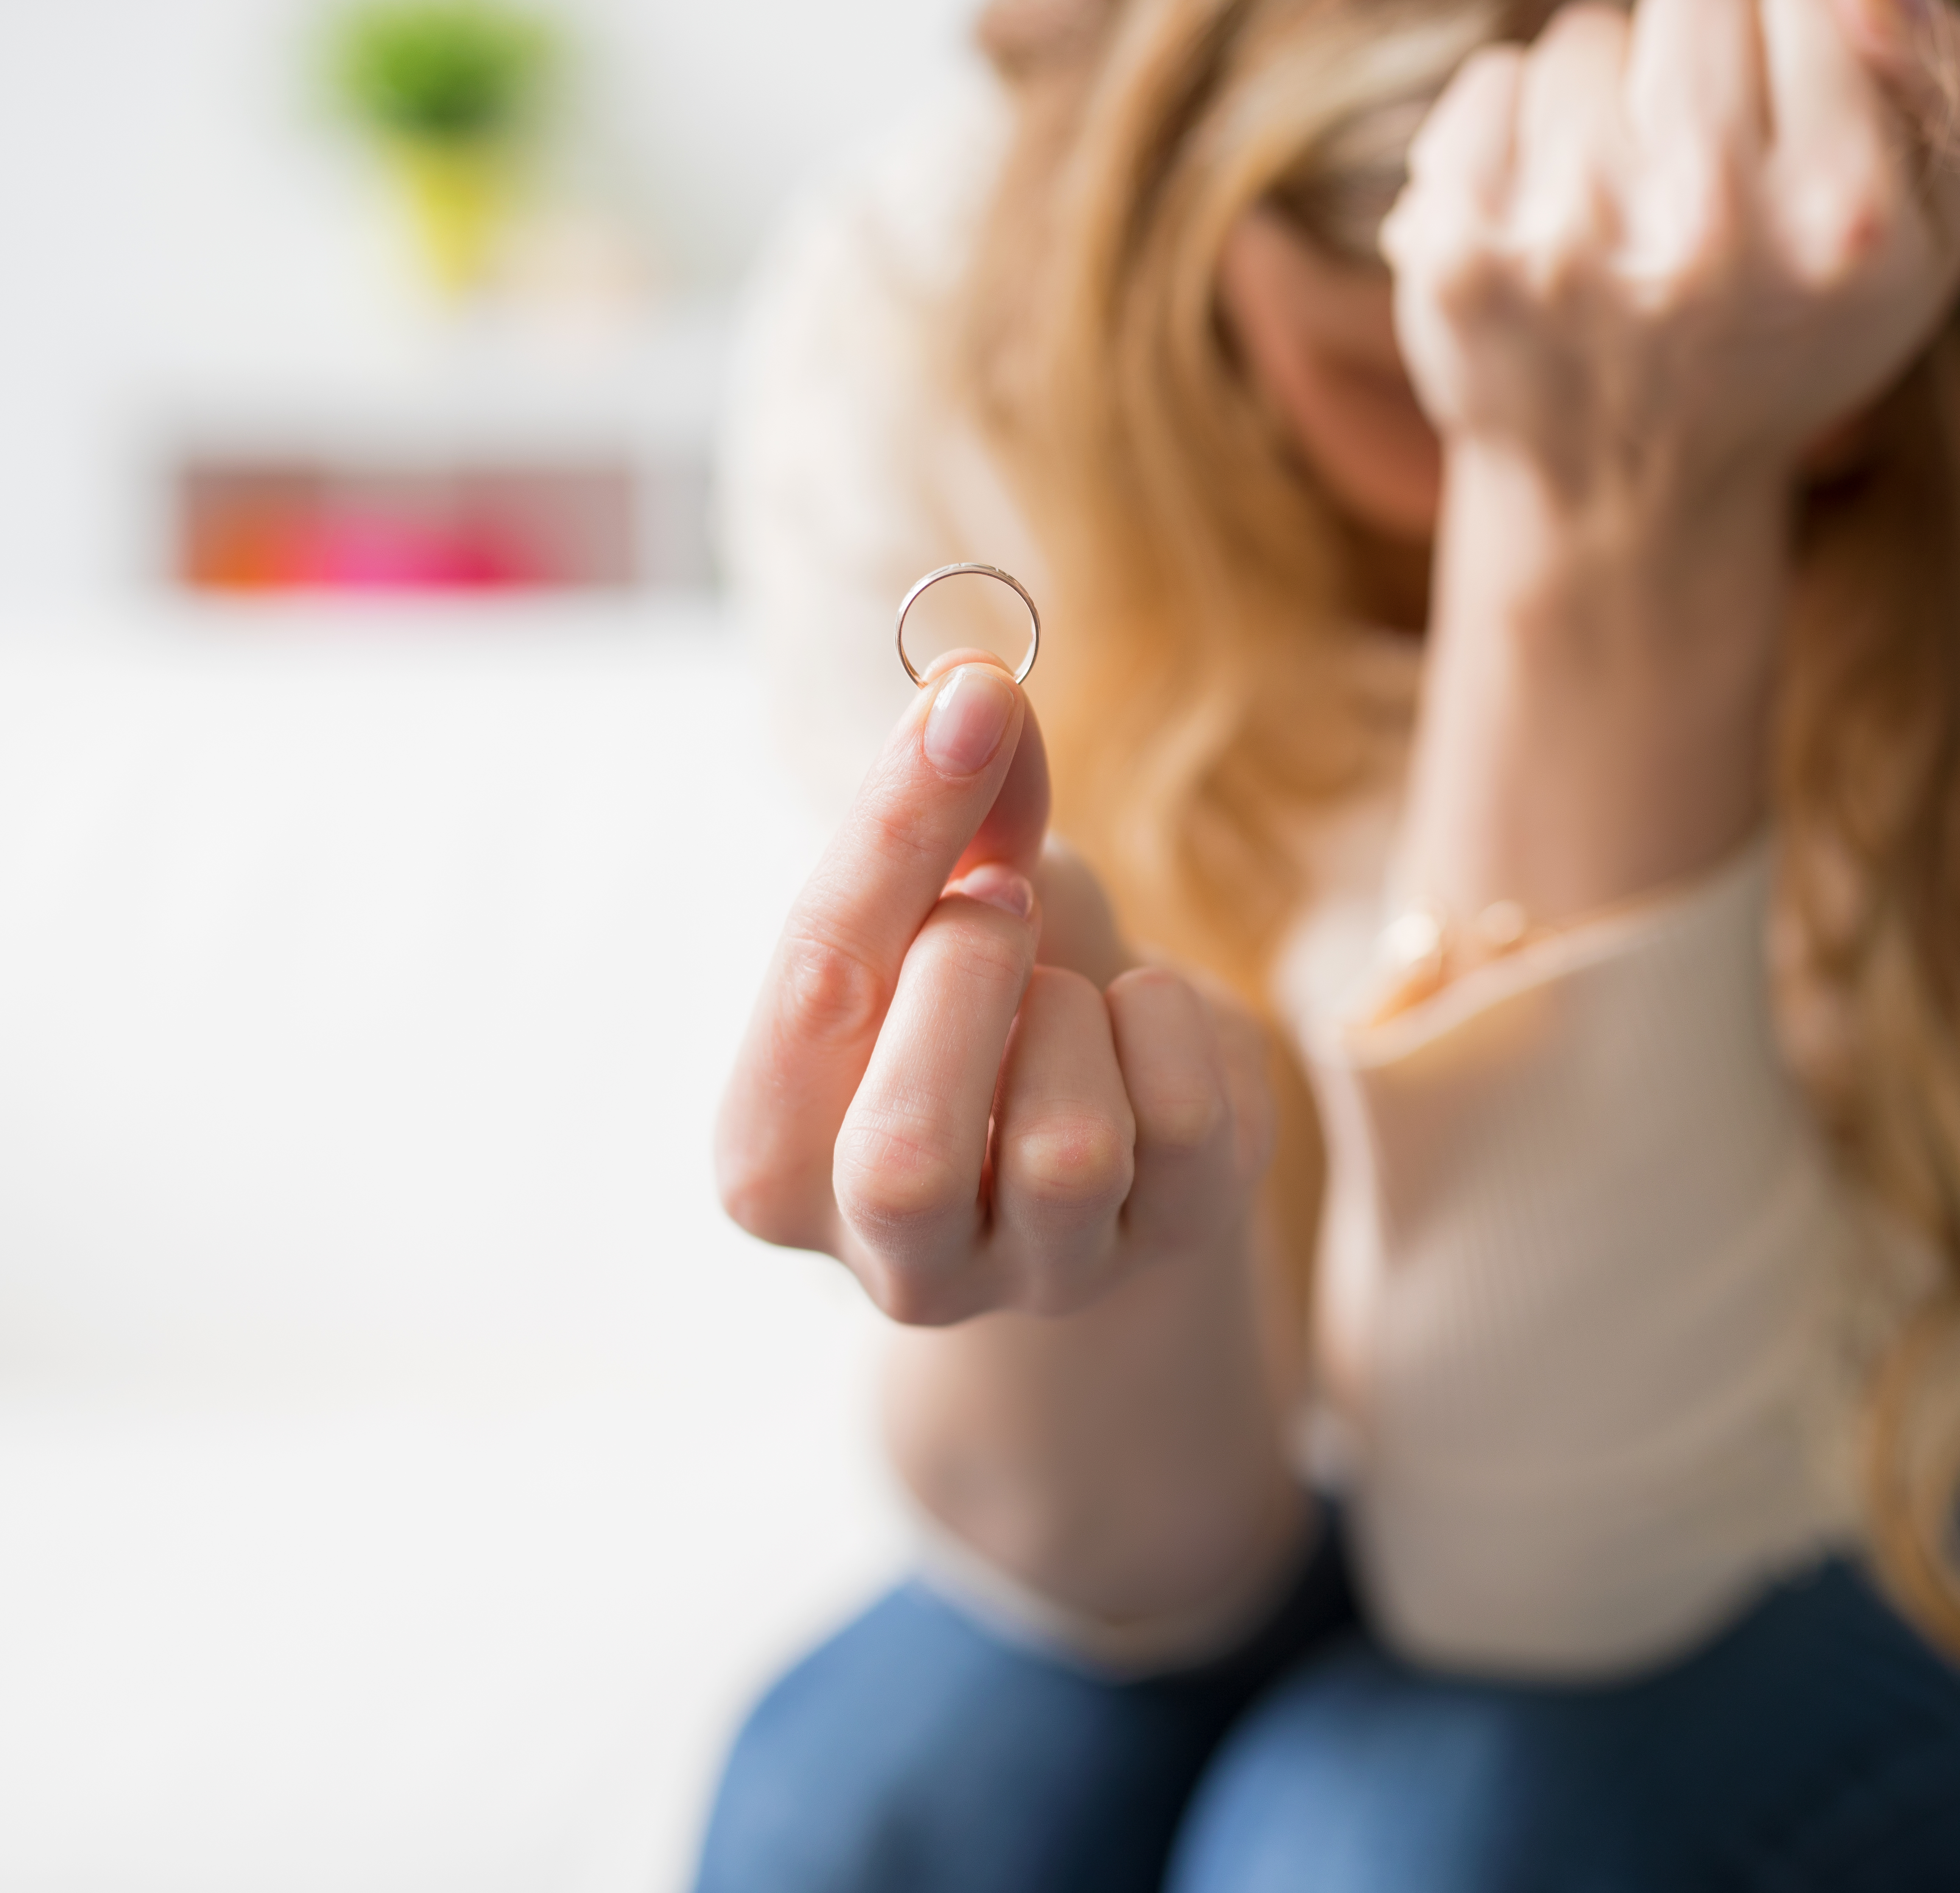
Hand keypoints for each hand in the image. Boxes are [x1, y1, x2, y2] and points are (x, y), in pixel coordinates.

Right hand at [716, 654, 1273, 1326]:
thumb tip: (973, 684)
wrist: (1110, 1107)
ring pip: (1066, 1152)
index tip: (968, 704)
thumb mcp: (953, 895)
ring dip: (1078, 1014)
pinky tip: (1141, 1024)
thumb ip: (952, 805)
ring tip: (1067, 989)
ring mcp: (1036, 1275)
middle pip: (906, 1155)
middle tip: (999, 898)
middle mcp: (894, 1256)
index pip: (814, 995)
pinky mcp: (1166, 1251)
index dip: (895, 835)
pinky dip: (1172, 1027)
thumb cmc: (993, 998)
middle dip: (967, 979)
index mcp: (775, 1161)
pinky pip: (1184, 1127)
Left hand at [1381, 0, 1959, 525]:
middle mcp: (1711, 230)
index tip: (1775, 92)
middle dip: (1695, 49)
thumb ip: (1948, 78)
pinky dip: (1514, 130)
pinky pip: (1494, 82)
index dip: (1788, 24)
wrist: (1632, 494)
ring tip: (1621, 206)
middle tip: (1696, 152)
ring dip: (1602, 98)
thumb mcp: (1927, 234)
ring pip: (1585, 39)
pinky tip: (1545, 220)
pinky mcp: (1460, 253)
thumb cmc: (1791, 334)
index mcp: (1845, 218)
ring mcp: (1571, 243)